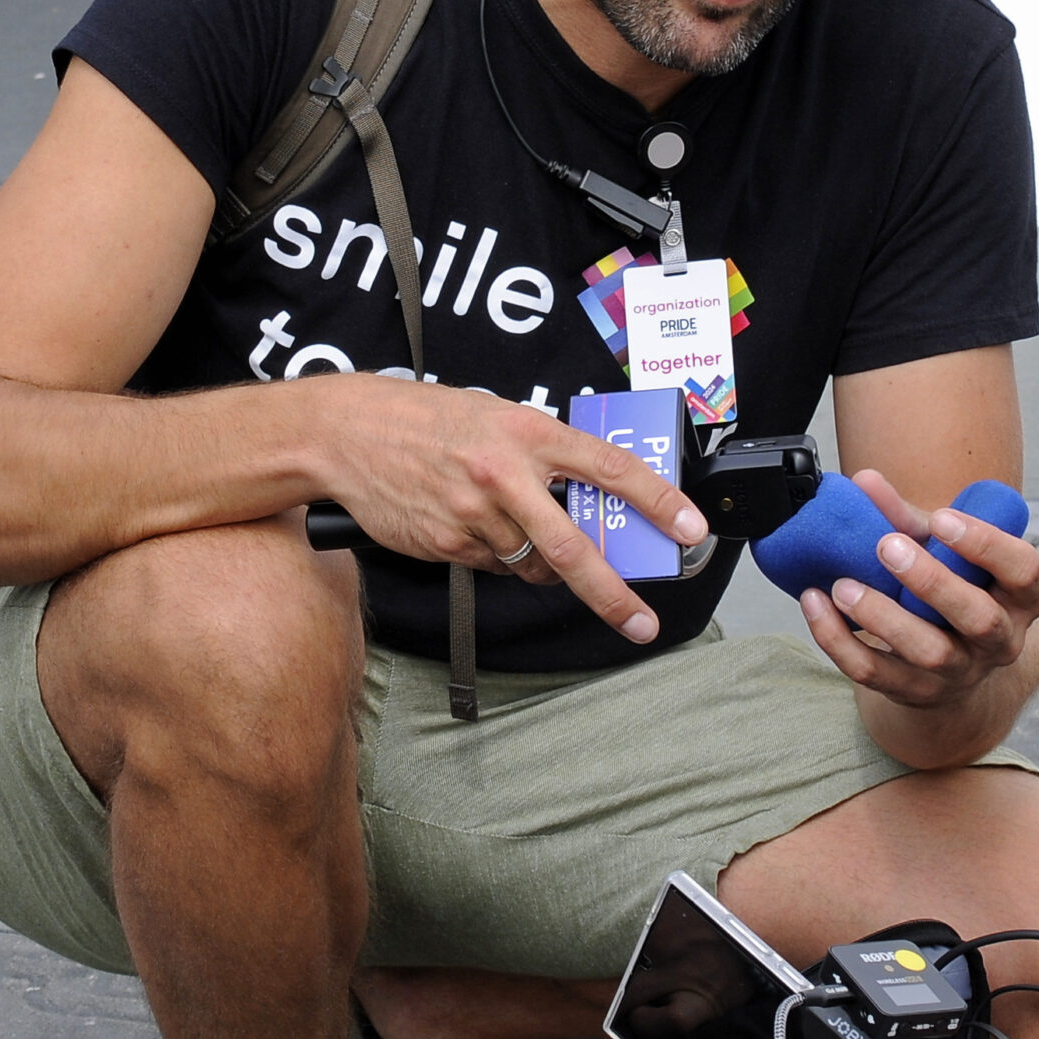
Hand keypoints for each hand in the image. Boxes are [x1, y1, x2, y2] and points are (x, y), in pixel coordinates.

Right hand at [322, 380, 706, 644]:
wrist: (348, 433)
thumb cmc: (430, 419)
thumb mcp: (498, 417)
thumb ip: (544, 455)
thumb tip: (589, 500)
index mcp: (529, 433)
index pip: (609, 467)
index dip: (657, 500)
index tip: (689, 527)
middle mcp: (506, 476)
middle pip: (574, 549)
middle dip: (614, 593)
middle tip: (643, 621)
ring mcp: (474, 515)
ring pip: (532, 564)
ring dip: (544, 565)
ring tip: (520, 531)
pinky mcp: (447, 544)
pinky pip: (493, 567)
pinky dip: (501, 559)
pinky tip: (476, 527)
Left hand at [795, 468, 1038, 711]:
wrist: (948, 659)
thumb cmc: (950, 588)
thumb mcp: (944, 552)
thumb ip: (907, 518)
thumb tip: (865, 482)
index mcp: (1022, 597)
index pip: (1023, 571)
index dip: (986, 545)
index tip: (942, 518)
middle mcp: (1001, 640)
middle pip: (979, 618)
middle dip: (932, 581)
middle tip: (887, 546)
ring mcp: (961, 672)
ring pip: (929, 653)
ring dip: (882, 617)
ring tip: (843, 585)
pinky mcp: (916, 693)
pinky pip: (875, 673)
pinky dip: (839, 640)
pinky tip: (817, 605)